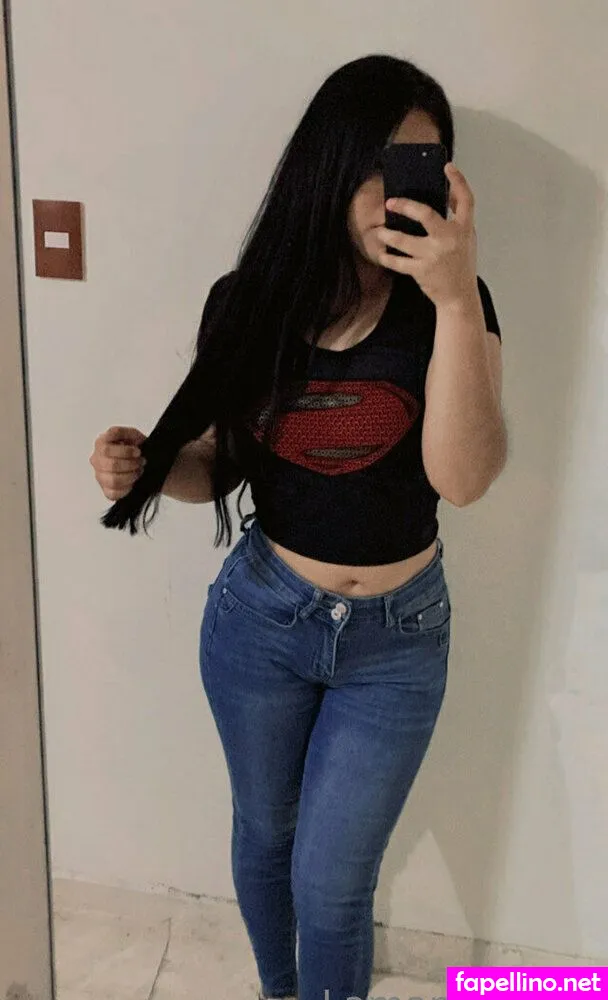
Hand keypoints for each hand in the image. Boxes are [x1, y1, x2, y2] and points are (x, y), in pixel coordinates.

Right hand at [90, 425, 146, 500]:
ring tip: (138, 471)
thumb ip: (125, 432)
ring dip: (131, 476)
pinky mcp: (106, 490)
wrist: (142, 460)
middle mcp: (97, 460)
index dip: (126, 451)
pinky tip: (132, 481)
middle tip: (140, 462)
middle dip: (131, 464)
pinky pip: (114, 493)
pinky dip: (127, 488)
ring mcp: (100, 476)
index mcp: (100, 444)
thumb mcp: (132, 434)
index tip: (137, 451)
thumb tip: (120, 436)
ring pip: (114, 480)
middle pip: (112, 465)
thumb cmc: (135, 448)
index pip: (107, 449)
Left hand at [378, 163, 477, 309]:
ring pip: (403, 241)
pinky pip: (398, 262)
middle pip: (425, 214)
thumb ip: (457, 219)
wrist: (460, 297)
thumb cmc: (461, 265)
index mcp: (464, 229)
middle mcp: (450, 240)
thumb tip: (445, 195)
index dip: (458, 181)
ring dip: (388, 235)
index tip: (447, 167)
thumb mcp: (466, 239)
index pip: (466, 200)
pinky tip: (382, 253)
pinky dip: (388, 258)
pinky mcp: (422, 271)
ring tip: (380, 232)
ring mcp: (434, 255)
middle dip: (405, 206)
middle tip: (390, 202)